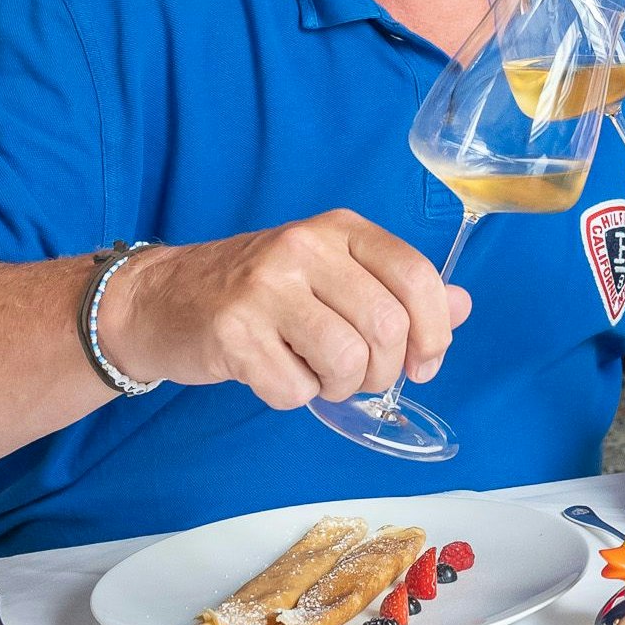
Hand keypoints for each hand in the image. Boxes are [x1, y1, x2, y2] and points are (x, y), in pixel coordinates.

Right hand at [96, 210, 473, 408]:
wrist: (161, 299)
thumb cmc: (258, 291)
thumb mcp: (333, 274)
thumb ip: (397, 289)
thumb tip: (462, 307)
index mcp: (339, 229)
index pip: (416, 277)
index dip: (433, 332)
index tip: (424, 361)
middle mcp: (303, 248)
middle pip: (386, 329)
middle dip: (382, 371)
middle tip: (357, 375)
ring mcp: (265, 287)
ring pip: (346, 363)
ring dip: (339, 388)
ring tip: (314, 374)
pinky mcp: (231, 332)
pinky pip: (294, 389)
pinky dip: (292, 396)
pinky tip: (273, 372)